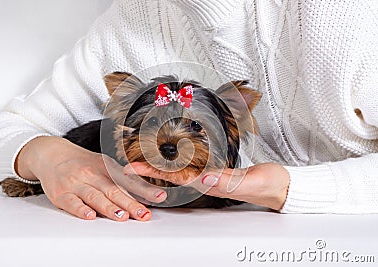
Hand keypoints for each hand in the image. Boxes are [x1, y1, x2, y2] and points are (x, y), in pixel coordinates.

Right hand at [15, 136, 166, 220]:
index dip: (145, 190)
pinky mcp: (61, 194)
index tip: (160, 197)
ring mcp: (76, 184)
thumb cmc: (83, 164)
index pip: (128, 181)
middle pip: (114, 191)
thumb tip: (145, 196)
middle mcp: (92, 174)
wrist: (52, 154)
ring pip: (95, 196)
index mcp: (106, 167)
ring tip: (122, 216)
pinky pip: (71, 202)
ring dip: (109, 207)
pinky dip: (80, 209)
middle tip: (144, 215)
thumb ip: (122, 181)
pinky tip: (89, 216)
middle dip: (131, 204)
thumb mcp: (104, 166)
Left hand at [124, 162, 288, 210]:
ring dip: (160, 167)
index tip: (134, 169)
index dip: (153, 174)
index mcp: (210, 184)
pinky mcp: (218, 172)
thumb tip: (202, 178)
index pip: (175, 179)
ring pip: (180, 172)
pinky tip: (171, 160)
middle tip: (127, 165)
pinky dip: (179, 163)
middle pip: (172, 176)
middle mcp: (207, 181)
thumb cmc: (268, 184)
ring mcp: (211, 177)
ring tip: (142, 162)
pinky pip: (194, 168)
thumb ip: (227, 181)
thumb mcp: (250, 181)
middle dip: (149, 170)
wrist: (279, 185)